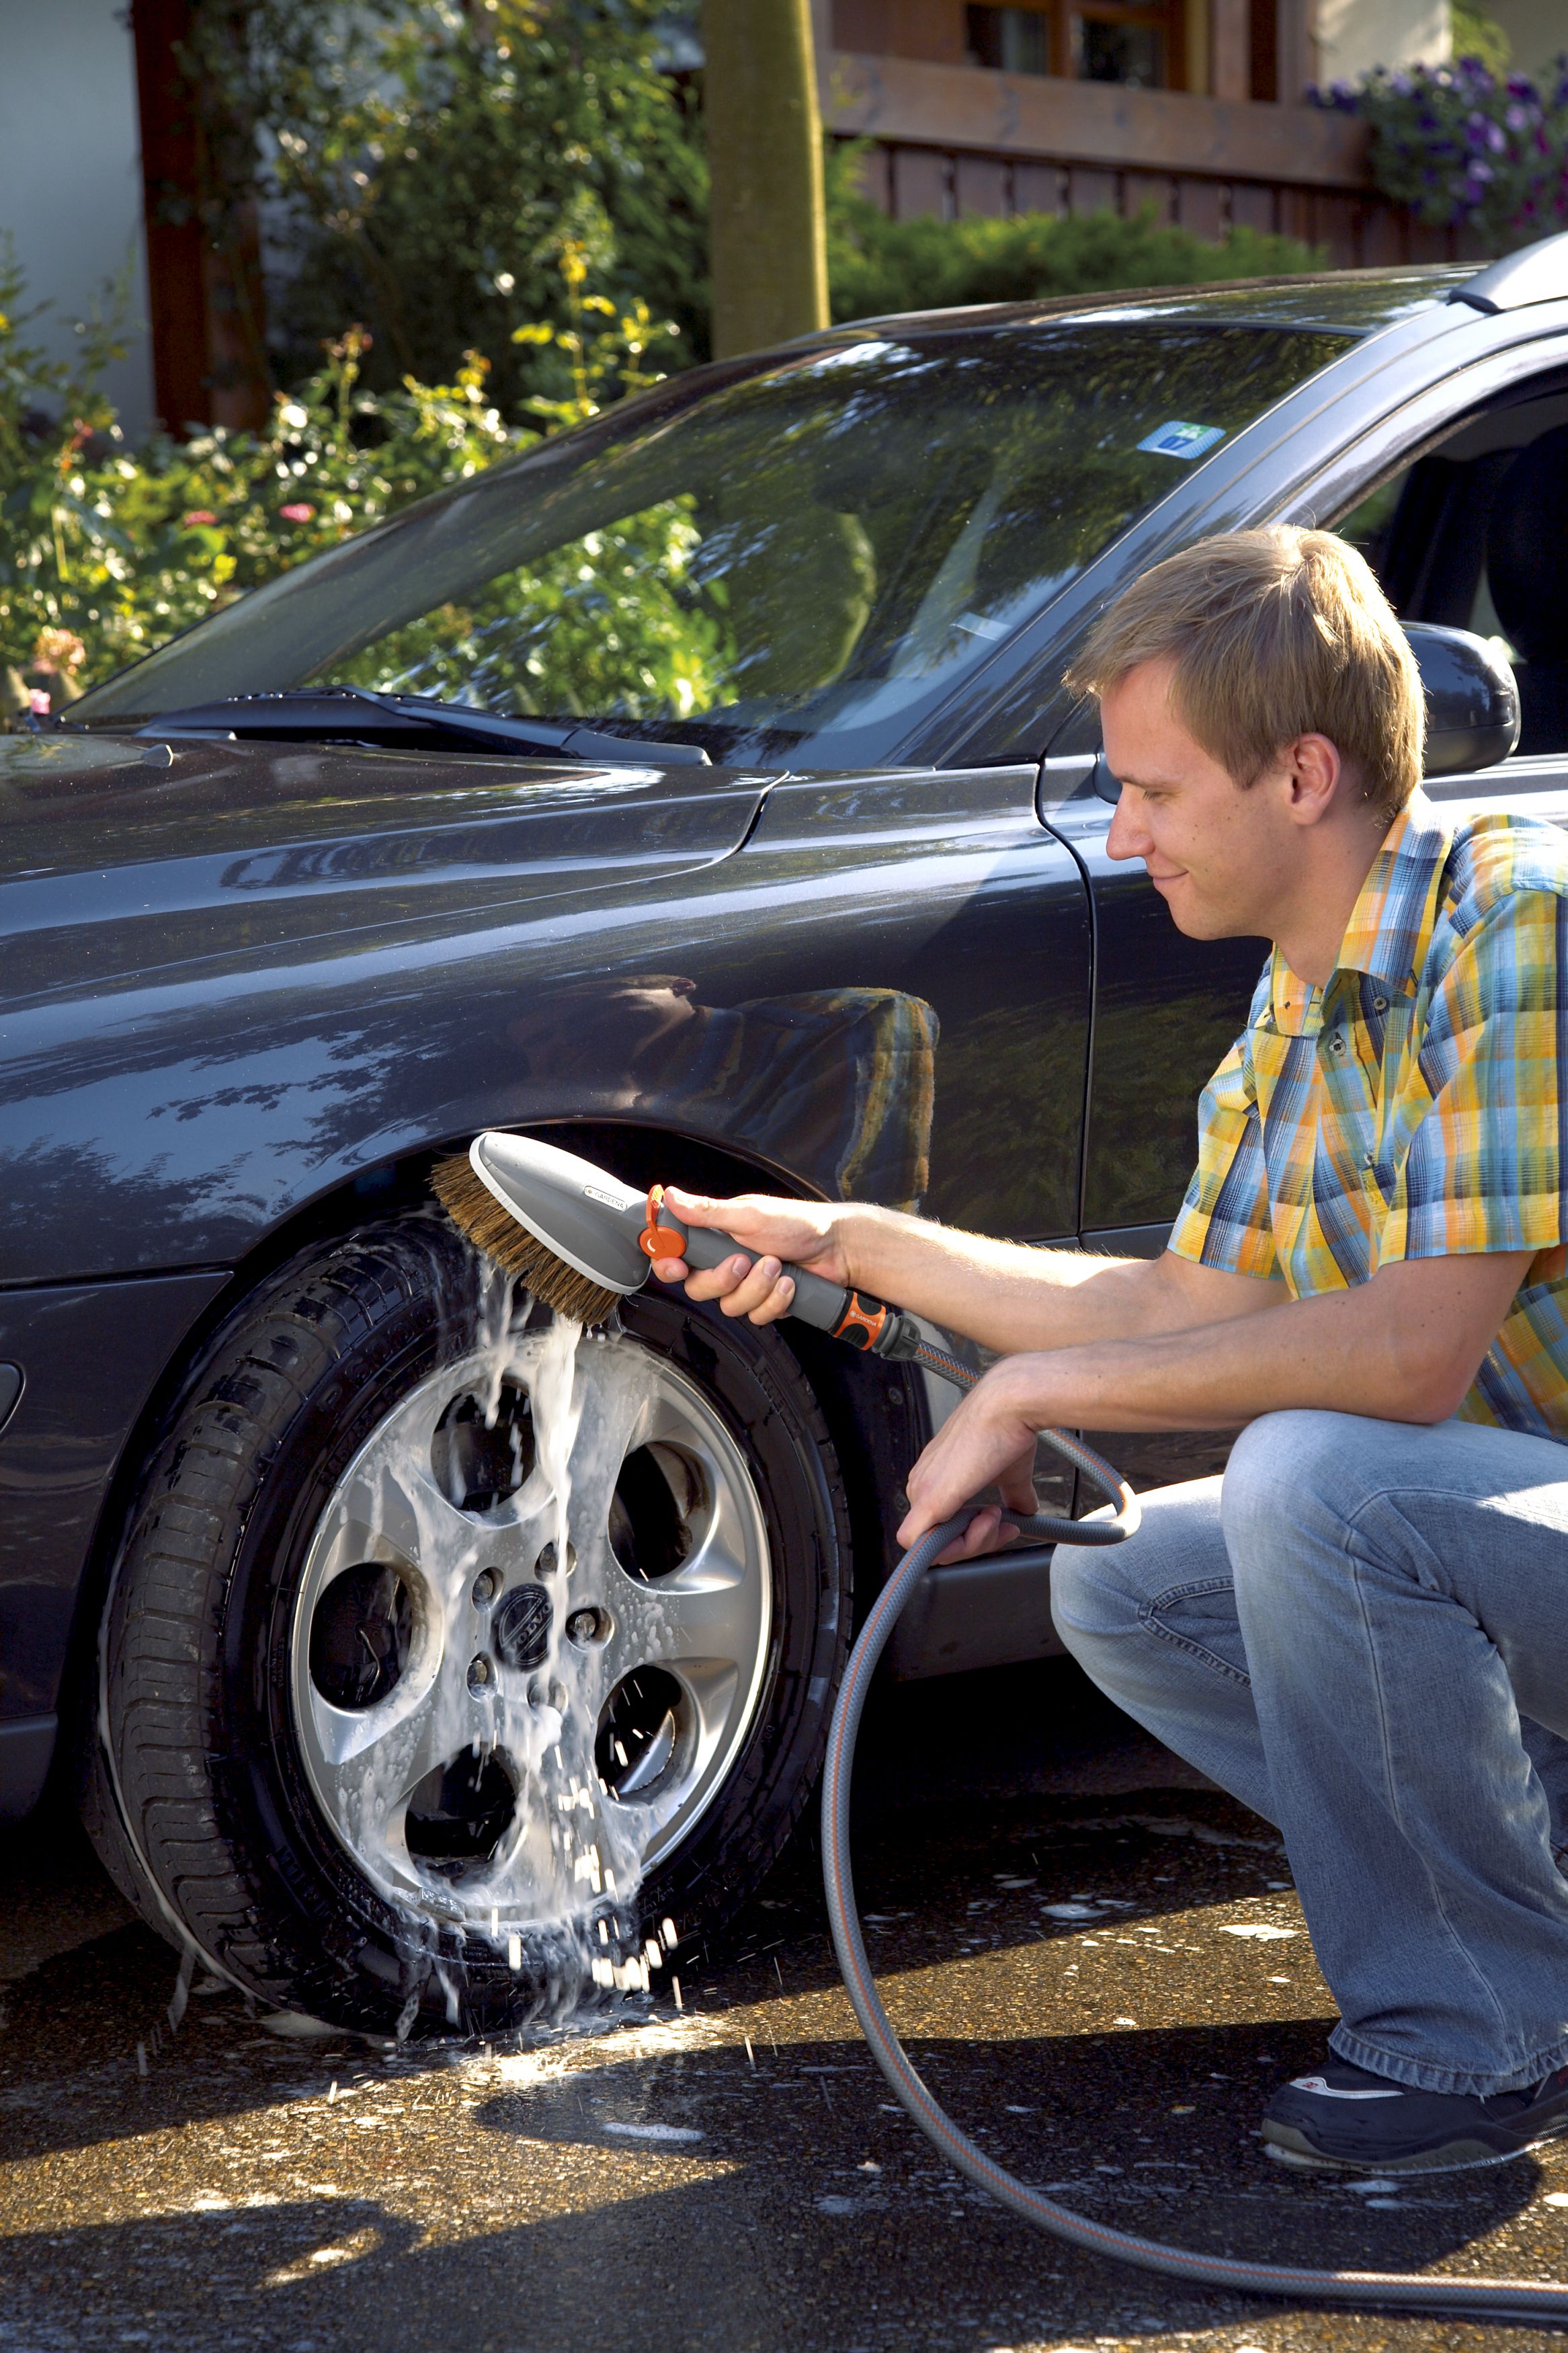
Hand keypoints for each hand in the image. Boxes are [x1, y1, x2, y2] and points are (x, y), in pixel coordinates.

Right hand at [650, 1186, 850, 1325]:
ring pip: (729, 1305)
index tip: (677, 1265)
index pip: (676, 1255)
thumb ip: (708, 1211)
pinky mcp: (764, 1303)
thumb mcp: (750, 1215)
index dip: (669, 1264)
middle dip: (723, 1278)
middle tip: (744, 1261)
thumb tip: (672, 1196)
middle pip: (698, 1287)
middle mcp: (726, 1262)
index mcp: (716, 1236)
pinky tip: (788, 1282)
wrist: (836, 1249)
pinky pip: (756, 1316)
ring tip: (777, 1265)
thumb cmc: (797, 1224)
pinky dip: (775, 1299)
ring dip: (757, 1287)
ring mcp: (745, 1285)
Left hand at [897, 1357, 1042, 1563]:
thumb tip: (1025, 1511)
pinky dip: (951, 1550)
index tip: (1002, 1526)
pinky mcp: (931, 1500)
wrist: (1010, 1406)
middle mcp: (922, 1484)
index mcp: (934, 1477)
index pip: (942, 1527)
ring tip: (998, 1514)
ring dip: (975, 1542)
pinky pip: (922, 1547)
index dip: (972, 1536)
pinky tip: (984, 1527)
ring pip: (935, 1548)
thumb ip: (1013, 1496)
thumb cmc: (1007, 1427)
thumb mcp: (1011, 1474)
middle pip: (939, 1542)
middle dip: (977, 1543)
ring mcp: (923, 1492)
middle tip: (1004, 1526)